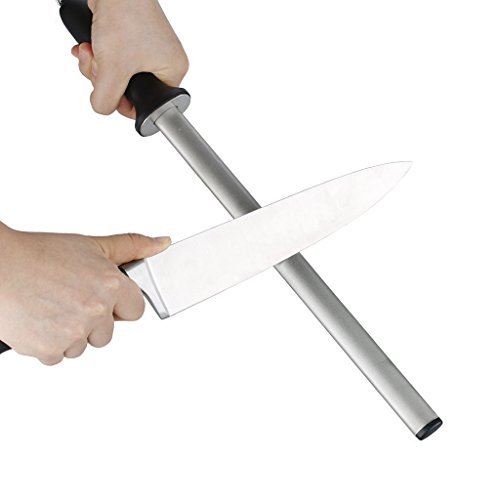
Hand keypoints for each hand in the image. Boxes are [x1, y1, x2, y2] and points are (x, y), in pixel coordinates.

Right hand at [0, 223, 169, 364]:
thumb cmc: (39, 253)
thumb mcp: (92, 245)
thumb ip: (132, 246)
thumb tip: (162, 243)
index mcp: (111, 286)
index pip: (136, 310)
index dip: (121, 304)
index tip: (106, 298)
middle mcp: (95, 311)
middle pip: (108, 333)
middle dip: (94, 321)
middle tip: (71, 298)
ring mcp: (72, 333)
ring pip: (82, 346)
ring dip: (71, 333)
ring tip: (52, 306)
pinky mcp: (48, 350)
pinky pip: (58, 356)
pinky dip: (49, 344)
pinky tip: (40, 319)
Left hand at [72, 0, 188, 117]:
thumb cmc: (126, 14)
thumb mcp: (113, 68)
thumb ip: (106, 99)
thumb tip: (102, 107)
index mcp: (172, 72)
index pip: (146, 103)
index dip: (122, 102)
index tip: (107, 90)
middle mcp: (163, 62)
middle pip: (127, 90)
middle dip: (104, 79)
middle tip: (98, 65)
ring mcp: (147, 50)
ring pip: (116, 75)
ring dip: (97, 66)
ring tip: (92, 50)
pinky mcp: (131, 39)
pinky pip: (112, 59)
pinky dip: (97, 54)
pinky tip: (89, 45)